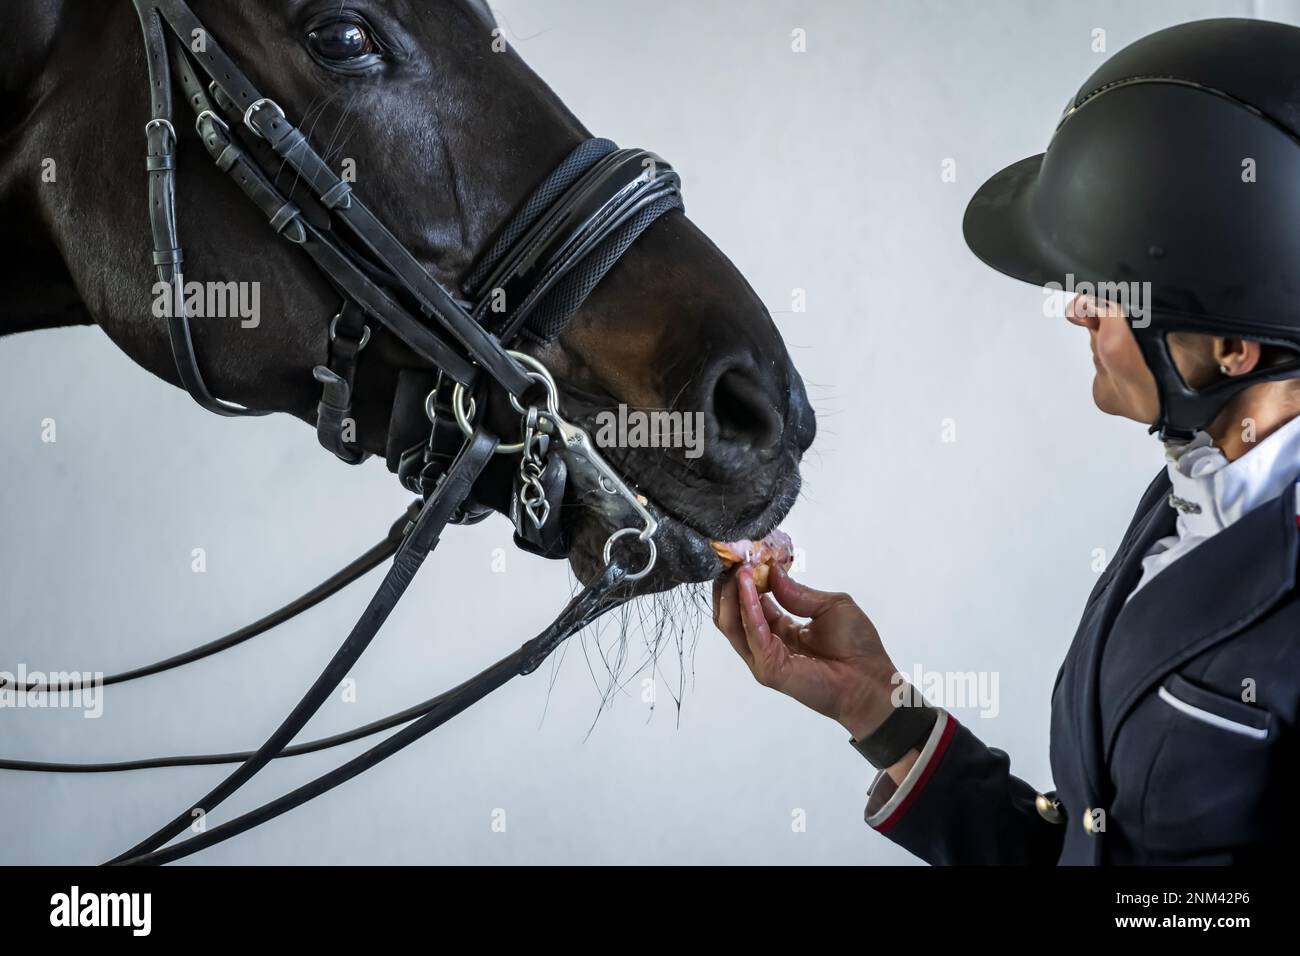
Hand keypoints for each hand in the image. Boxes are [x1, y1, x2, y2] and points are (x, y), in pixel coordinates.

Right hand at [712, 564, 902, 740]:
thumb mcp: (829, 606)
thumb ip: (798, 593)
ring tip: (738, 568)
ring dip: (733, 593)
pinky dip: (747, 607)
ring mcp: (764, 657)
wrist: (869, 678)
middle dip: (731, 585)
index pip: (752, 603)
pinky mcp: (767, 667)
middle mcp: (767, 643)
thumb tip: (772, 571)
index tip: (745, 555)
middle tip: (733, 559)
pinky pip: (751, 633)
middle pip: (733, 613)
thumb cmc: (857, 645)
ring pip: (732, 624)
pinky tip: (749, 585)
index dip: (747, 580)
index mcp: (782, 629)